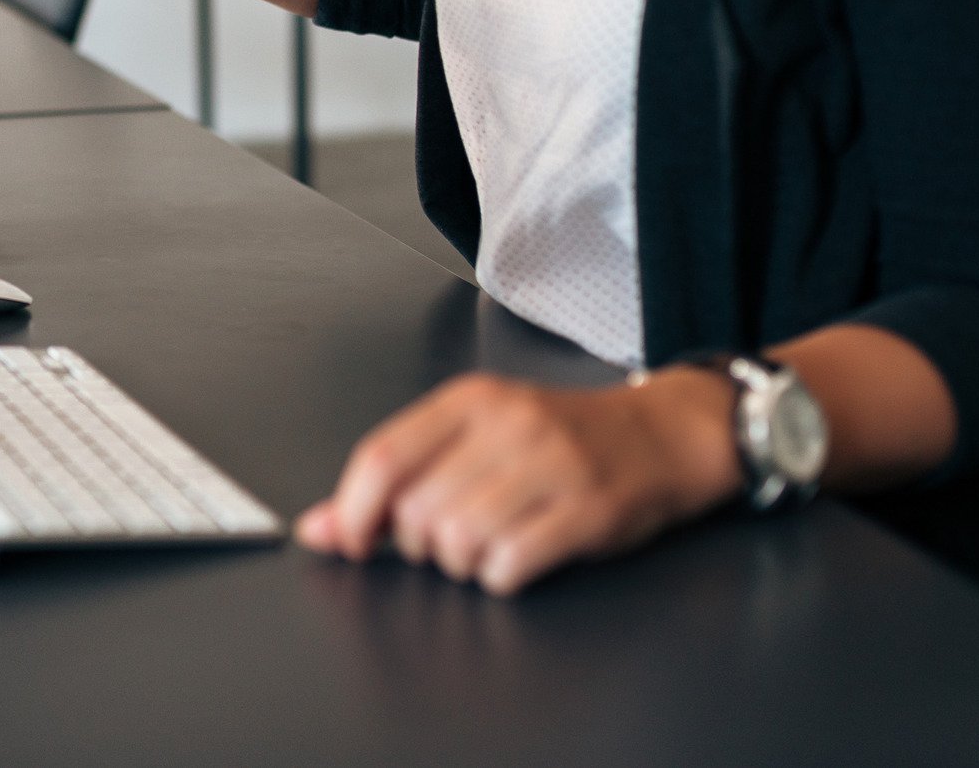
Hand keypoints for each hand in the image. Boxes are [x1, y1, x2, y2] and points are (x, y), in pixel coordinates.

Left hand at [293, 369, 742, 594]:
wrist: (660, 434)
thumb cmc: (558, 438)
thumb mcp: (475, 434)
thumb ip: (396, 477)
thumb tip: (318, 529)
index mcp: (470, 400)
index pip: (382, 457)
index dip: (353, 512)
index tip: (352, 541)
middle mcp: (507, 425)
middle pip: (417, 510)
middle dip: (419, 544)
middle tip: (446, 538)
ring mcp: (551, 466)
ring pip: (459, 541)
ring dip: (461, 565)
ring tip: (485, 548)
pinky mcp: (587, 510)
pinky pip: (510, 565)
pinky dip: (500, 578)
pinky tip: (516, 560)